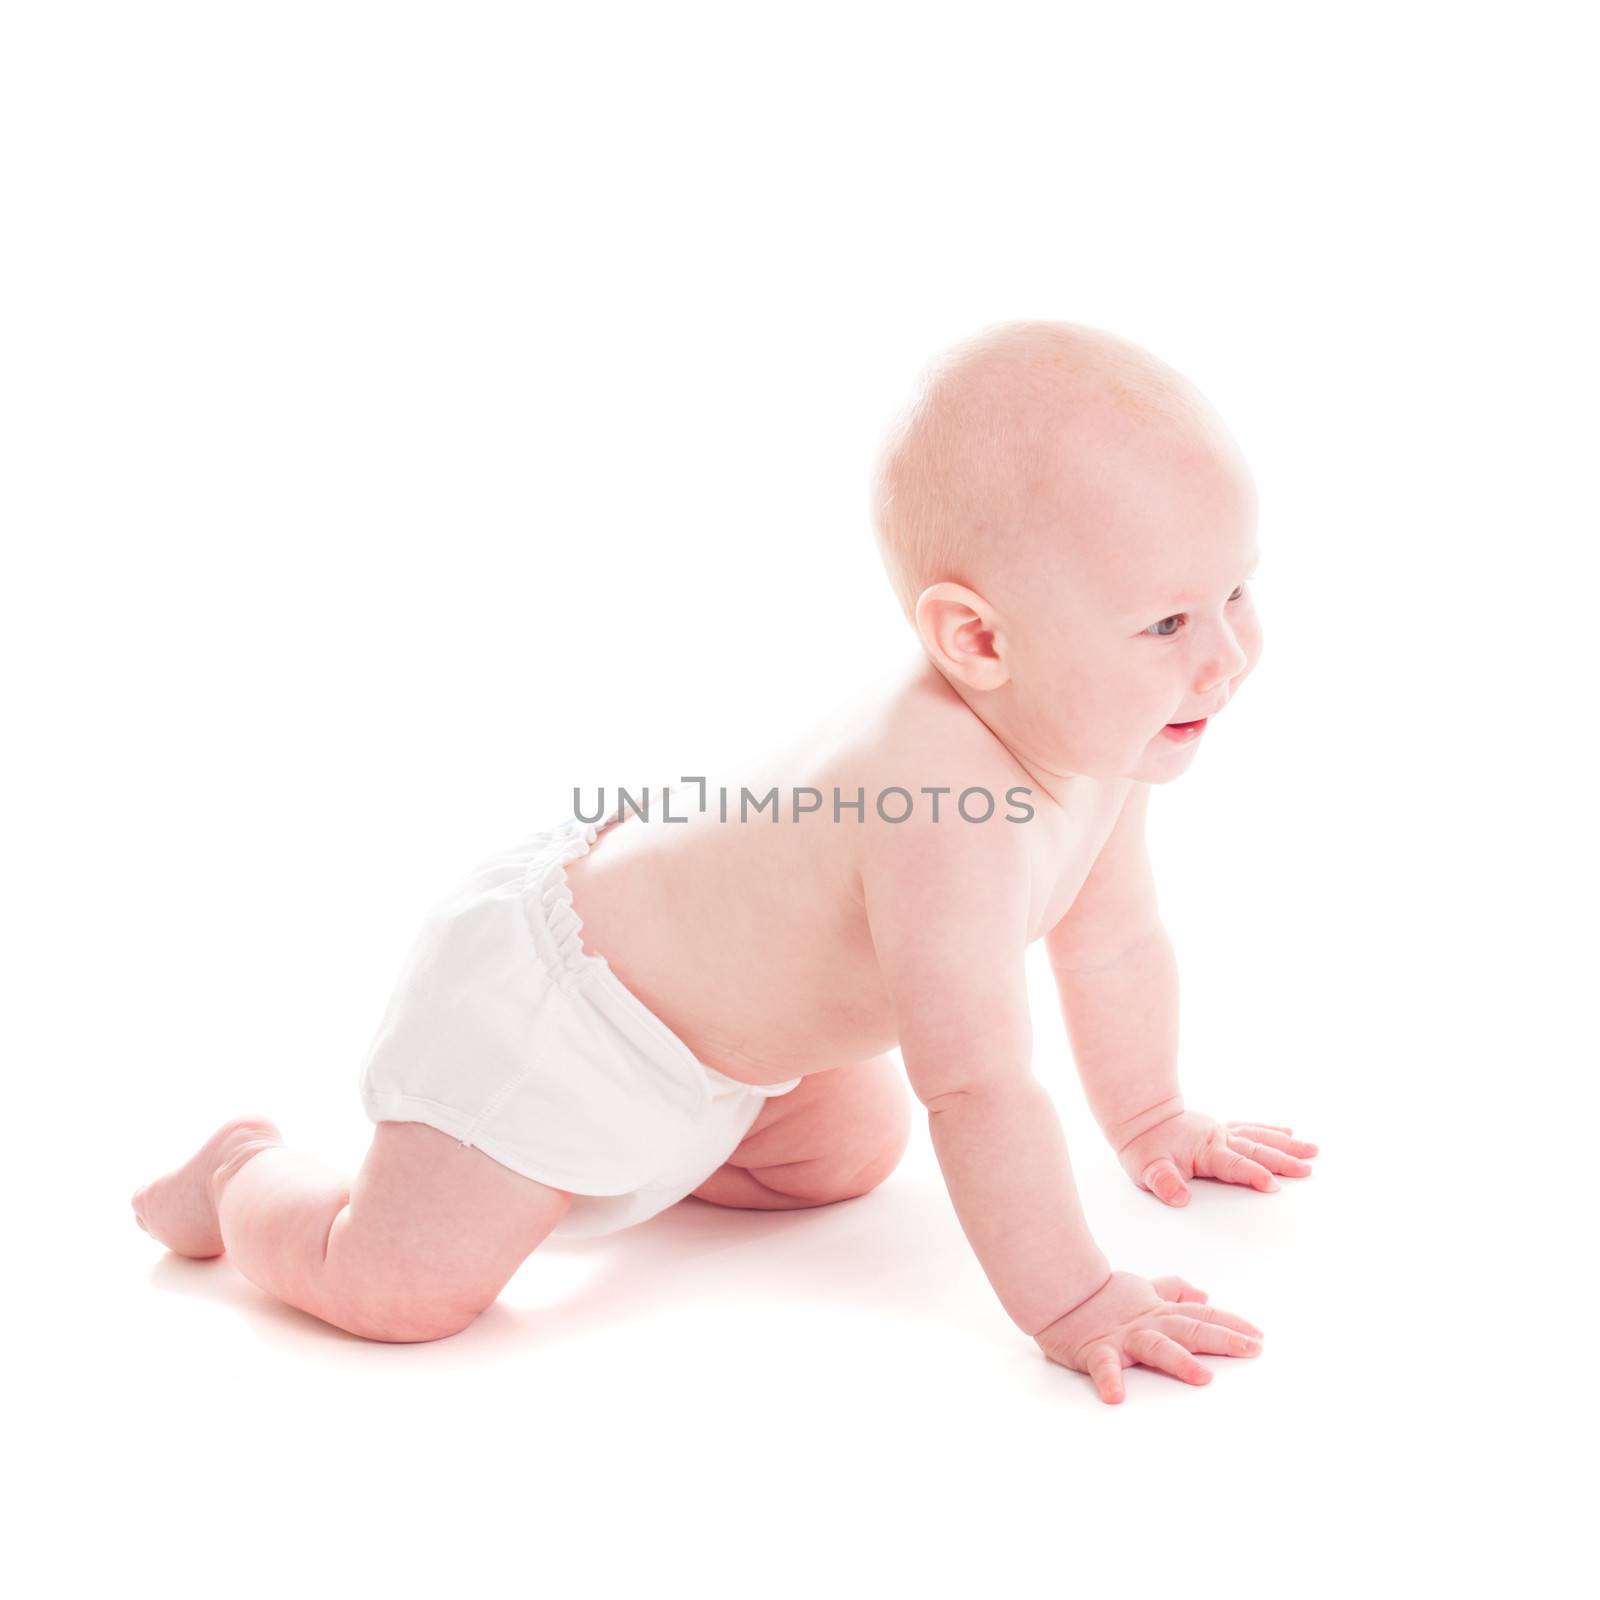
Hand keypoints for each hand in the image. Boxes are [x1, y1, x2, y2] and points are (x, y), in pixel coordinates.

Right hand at [1033, 1271, 1261, 1402]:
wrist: (1058, 1290)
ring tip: (1203, 1378)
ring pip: (1155, 1347)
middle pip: (1190, 1330)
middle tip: (1251, 1349)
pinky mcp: (1096, 1351)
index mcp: (1159, 1312)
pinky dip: (1110, 1380)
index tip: (1258, 1336)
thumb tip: (1204, 1296)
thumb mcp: (1143, 1290)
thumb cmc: (1101, 1295)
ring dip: (1179, 1362)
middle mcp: (1147, 1324)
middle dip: (1223, 1339)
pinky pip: (1104, 1367)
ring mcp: (1123, 1338)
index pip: (1201, 1316)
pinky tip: (1116, 1396)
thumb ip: (1172, 1292)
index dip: (1230, 1324)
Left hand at [1118, 1110, 1316, 1205]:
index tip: (1274, 1186)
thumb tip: (1179, 1197)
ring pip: (1259, 1137)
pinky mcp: (1220, 1129)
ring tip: (1312, 1150)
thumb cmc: (1143, 1146)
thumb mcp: (1146, 1168)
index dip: (1254, 1175)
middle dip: (1283, 1160)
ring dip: (1286, 1144)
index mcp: (1206, 1150)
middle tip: (1308, 1169)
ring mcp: (1221, 1132)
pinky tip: (1288, 1130)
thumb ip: (1163, 1181)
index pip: (1235, 1165)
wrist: (1138, 1117)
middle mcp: (1219, 1138)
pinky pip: (1250, 1128)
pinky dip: (1269, 1129)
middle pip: (1256, 1151)